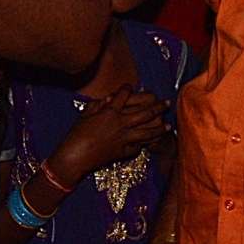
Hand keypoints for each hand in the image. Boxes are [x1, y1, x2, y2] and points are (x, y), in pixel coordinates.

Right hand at [49, 86, 165, 183]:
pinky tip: (151, 141)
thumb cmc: (76, 135)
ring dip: (159, 127)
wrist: (75, 157)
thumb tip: (108, 98)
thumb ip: (98, 105)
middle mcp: (121, 123)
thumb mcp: (85, 115)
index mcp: (110, 112)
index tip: (130, 86)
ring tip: (168, 125)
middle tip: (166, 103)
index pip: (124, 95)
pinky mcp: (123, 151)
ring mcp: (124, 138)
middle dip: (158, 106)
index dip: (127, 88)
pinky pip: (139, 146)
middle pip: (145, 112)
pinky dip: (145, 143)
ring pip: (148, 131)